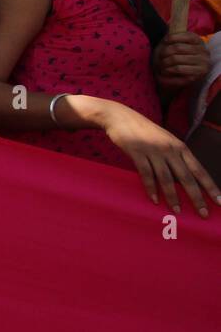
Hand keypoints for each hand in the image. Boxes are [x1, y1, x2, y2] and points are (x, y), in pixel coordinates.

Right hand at [97, 101, 219, 216]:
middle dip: (196, 197)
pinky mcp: (137, 153)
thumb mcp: (165, 141)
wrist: (121, 117)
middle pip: (186, 177)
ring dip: (173, 196)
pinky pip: (146, 174)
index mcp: (180, 147)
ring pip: (166, 178)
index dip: (210, 186)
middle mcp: (170, 149)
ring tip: (177, 211)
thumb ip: (175, 157)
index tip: (220, 201)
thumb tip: (183, 178)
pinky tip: (154, 199)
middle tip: (203, 213)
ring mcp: (153, 151)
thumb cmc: (145, 131)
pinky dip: (151, 188)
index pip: (199, 170)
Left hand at [153, 31, 208, 91]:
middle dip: (163, 53)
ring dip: (163, 63)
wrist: (179, 77)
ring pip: (176, 59)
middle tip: (158, 57)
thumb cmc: (175, 57)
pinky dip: (167, 71)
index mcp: (199, 42)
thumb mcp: (175, 43)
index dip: (172, 38)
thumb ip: (173, 35)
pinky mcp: (196, 76)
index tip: (164, 41)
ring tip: (160, 65)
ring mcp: (202, 65)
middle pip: (177, 48)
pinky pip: (177, 70)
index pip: (187, 36)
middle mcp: (204, 53)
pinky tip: (163, 72)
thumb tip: (169, 23)